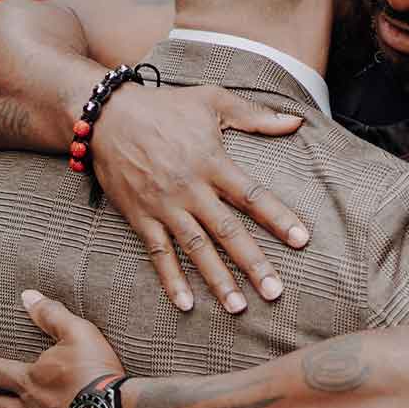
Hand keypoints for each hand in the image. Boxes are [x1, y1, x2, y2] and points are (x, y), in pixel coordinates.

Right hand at [92, 84, 309, 311]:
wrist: (107, 116)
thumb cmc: (164, 106)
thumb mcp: (212, 99)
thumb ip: (254, 115)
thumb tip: (295, 122)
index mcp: (213, 163)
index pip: (252, 196)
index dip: (279, 218)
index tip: (302, 241)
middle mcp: (191, 190)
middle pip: (228, 233)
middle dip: (253, 264)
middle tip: (275, 292)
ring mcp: (164, 207)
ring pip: (196, 249)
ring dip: (217, 280)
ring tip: (238, 307)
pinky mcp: (141, 217)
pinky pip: (158, 253)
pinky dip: (171, 279)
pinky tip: (186, 304)